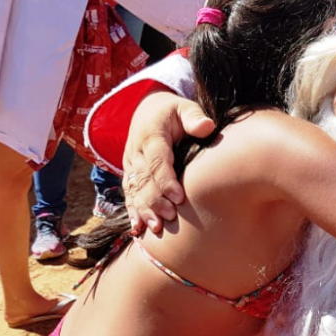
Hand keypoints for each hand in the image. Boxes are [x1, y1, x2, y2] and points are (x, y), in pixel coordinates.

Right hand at [123, 90, 214, 232]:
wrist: (147, 109)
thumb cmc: (173, 111)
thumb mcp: (184, 107)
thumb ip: (194, 117)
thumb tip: (207, 126)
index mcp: (152, 136)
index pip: (157, 162)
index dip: (166, 181)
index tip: (179, 198)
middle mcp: (137, 152)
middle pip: (144, 180)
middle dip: (155, 200)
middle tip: (170, 217)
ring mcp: (131, 163)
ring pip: (134, 189)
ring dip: (143, 209)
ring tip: (155, 228)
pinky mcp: (129, 172)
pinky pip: (128, 192)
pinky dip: (132, 210)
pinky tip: (137, 228)